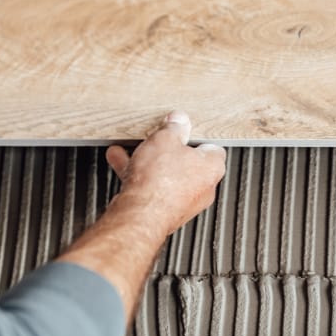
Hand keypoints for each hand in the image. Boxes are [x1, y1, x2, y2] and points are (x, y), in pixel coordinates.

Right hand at [106, 110, 226, 238]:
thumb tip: (178, 120)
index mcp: (212, 167)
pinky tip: (123, 167)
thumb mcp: (164, 139)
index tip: (180, 130)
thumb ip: (173, 127)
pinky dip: (140, 179)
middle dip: (166, 151)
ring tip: (131, 153)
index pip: (211, 147)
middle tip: (154, 143)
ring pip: (166, 177)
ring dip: (149, 164)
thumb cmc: (159, 182)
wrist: (139, 215)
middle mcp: (203, 188)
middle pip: (186, 163)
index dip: (194, 136)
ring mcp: (184, 203)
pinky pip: (154, 190)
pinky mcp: (165, 213)